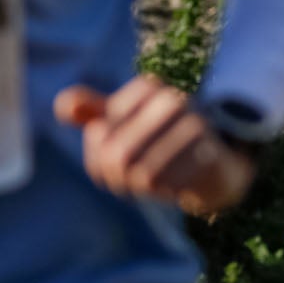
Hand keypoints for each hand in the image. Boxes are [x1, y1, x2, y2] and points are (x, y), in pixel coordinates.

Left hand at [54, 80, 255, 216]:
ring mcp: (195, 125)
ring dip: (143, 188)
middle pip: (117, 156)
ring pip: (141, 173)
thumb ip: (93, 113)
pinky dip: (166, 193)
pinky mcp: (209, 152)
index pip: (98, 135)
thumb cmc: (163, 143)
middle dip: (119, 178)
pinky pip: (167, 185)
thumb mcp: (127, 125)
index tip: (119, 160)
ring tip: (156, 184)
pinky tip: (176, 186)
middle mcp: (172, 100)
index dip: (99, 158)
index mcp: (148, 88)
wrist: (220, 164)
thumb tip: (63, 106)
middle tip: (133, 182)